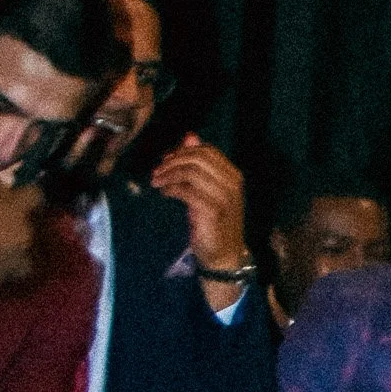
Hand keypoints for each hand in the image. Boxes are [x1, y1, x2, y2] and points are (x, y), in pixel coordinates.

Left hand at [150, 135, 248, 305]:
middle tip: (157, 172)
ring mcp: (224, 198)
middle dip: (172, 161)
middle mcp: (232, 184)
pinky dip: (171, 189)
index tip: (166, 161)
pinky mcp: (212, 211)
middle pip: (197, 158)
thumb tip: (190, 136)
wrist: (224, 255)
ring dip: (168, 174)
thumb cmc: (215, 222)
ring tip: (157, 182)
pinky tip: (165, 193)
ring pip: (191, 172)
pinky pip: (186, 190)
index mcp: (233, 176)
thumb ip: (201, 164)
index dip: (182, 152)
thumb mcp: (209, 189)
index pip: (207, 150)